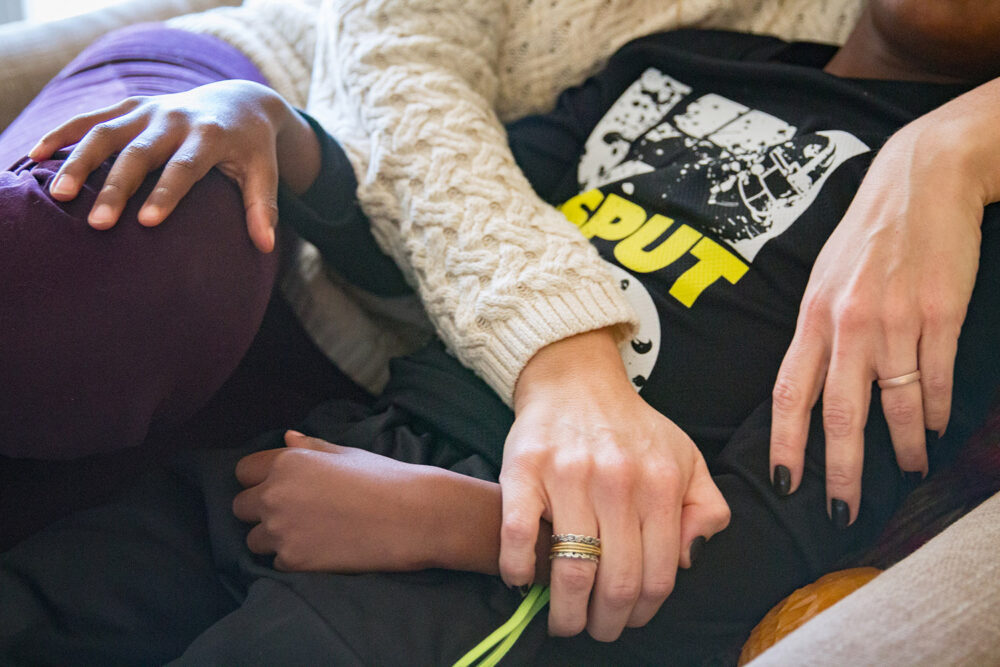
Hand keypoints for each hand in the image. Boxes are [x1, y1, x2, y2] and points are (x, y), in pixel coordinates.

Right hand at [28, 79, 320, 252]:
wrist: (240, 101)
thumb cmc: (252, 148)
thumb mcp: (264, 172)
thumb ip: (263, 207)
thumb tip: (267, 247)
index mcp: (210, 136)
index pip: (185, 167)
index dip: (166, 193)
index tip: (146, 222)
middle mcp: (175, 119)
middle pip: (140, 154)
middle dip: (117, 187)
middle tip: (97, 223)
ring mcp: (148, 109)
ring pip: (107, 133)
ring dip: (80, 161)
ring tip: (59, 195)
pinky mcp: (129, 106)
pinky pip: (90, 117)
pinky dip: (64, 134)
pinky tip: (37, 156)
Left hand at [233, 431, 457, 571]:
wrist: (412, 517)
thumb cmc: (384, 478)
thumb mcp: (346, 454)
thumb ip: (309, 447)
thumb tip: (287, 437)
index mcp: (287, 462)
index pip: (244, 471)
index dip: (261, 479)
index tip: (280, 487)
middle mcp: (275, 494)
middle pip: (241, 507)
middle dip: (261, 510)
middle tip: (295, 513)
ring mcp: (281, 530)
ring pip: (254, 539)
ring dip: (274, 537)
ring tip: (310, 534)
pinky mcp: (293, 560)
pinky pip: (276, 562)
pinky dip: (293, 558)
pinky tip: (322, 550)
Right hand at [499, 328, 730, 640]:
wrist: (577, 381)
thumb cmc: (631, 428)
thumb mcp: (687, 459)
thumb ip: (706, 509)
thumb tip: (689, 560)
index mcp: (661, 485)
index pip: (658, 575)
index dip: (643, 612)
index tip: (629, 620)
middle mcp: (618, 482)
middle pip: (616, 583)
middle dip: (606, 623)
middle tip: (596, 628)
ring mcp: (568, 477)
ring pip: (571, 571)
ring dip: (566, 613)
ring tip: (564, 621)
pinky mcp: (524, 471)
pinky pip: (518, 536)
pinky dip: (518, 570)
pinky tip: (522, 582)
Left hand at [769, 118, 985, 526]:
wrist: (922, 178)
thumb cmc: (868, 235)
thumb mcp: (824, 279)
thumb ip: (818, 332)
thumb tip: (812, 388)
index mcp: (812, 316)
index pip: (789, 392)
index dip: (785, 443)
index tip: (784, 482)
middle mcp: (848, 323)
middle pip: (840, 413)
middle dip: (840, 469)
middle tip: (843, 511)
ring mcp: (897, 318)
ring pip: (896, 403)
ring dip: (903, 446)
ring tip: (909, 471)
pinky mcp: (942, 311)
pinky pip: (936, 377)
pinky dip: (937, 410)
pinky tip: (937, 429)